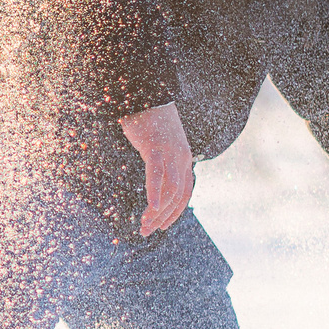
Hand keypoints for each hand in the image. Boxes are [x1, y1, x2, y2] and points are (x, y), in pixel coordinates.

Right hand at [118, 101, 192, 236]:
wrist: (148, 96)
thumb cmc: (150, 121)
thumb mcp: (160, 146)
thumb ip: (161, 162)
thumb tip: (155, 179)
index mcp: (184, 159)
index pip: (184, 194)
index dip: (175, 213)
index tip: (161, 226)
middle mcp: (182, 158)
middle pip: (177, 196)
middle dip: (162, 218)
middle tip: (146, 232)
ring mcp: (170, 153)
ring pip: (169, 189)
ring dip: (157, 211)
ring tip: (144, 224)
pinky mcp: (156, 147)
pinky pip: (156, 174)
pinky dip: (155, 192)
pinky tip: (151, 206)